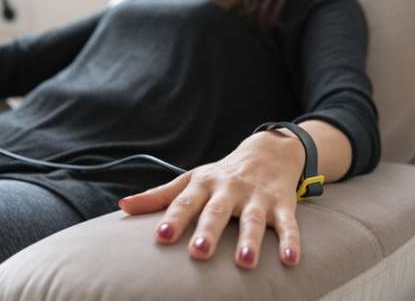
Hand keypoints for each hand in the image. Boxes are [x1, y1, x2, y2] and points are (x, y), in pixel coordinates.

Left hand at [119, 129, 305, 268]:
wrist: (268, 151)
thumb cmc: (222, 173)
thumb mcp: (191, 179)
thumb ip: (160, 195)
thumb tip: (122, 206)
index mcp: (205, 184)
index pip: (186, 202)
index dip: (173, 218)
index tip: (160, 237)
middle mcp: (230, 189)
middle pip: (217, 211)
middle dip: (208, 230)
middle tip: (199, 252)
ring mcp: (257, 197)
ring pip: (253, 219)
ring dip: (250, 239)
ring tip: (244, 262)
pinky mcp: (282, 203)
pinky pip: (287, 223)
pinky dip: (291, 240)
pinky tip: (291, 260)